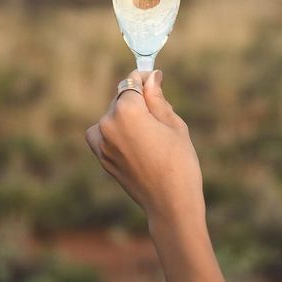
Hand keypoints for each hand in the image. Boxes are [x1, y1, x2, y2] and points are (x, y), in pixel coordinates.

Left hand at [85, 70, 204, 230]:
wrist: (170, 205)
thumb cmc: (179, 162)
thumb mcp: (173, 124)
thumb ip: (157, 98)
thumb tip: (151, 77)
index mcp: (127, 110)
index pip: (132, 81)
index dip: (146, 77)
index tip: (156, 78)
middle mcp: (108, 124)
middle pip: (121, 98)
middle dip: (138, 98)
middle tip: (161, 112)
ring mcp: (102, 143)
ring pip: (112, 116)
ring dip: (126, 115)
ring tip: (150, 131)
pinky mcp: (102, 158)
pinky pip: (103, 134)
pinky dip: (115, 131)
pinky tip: (134, 141)